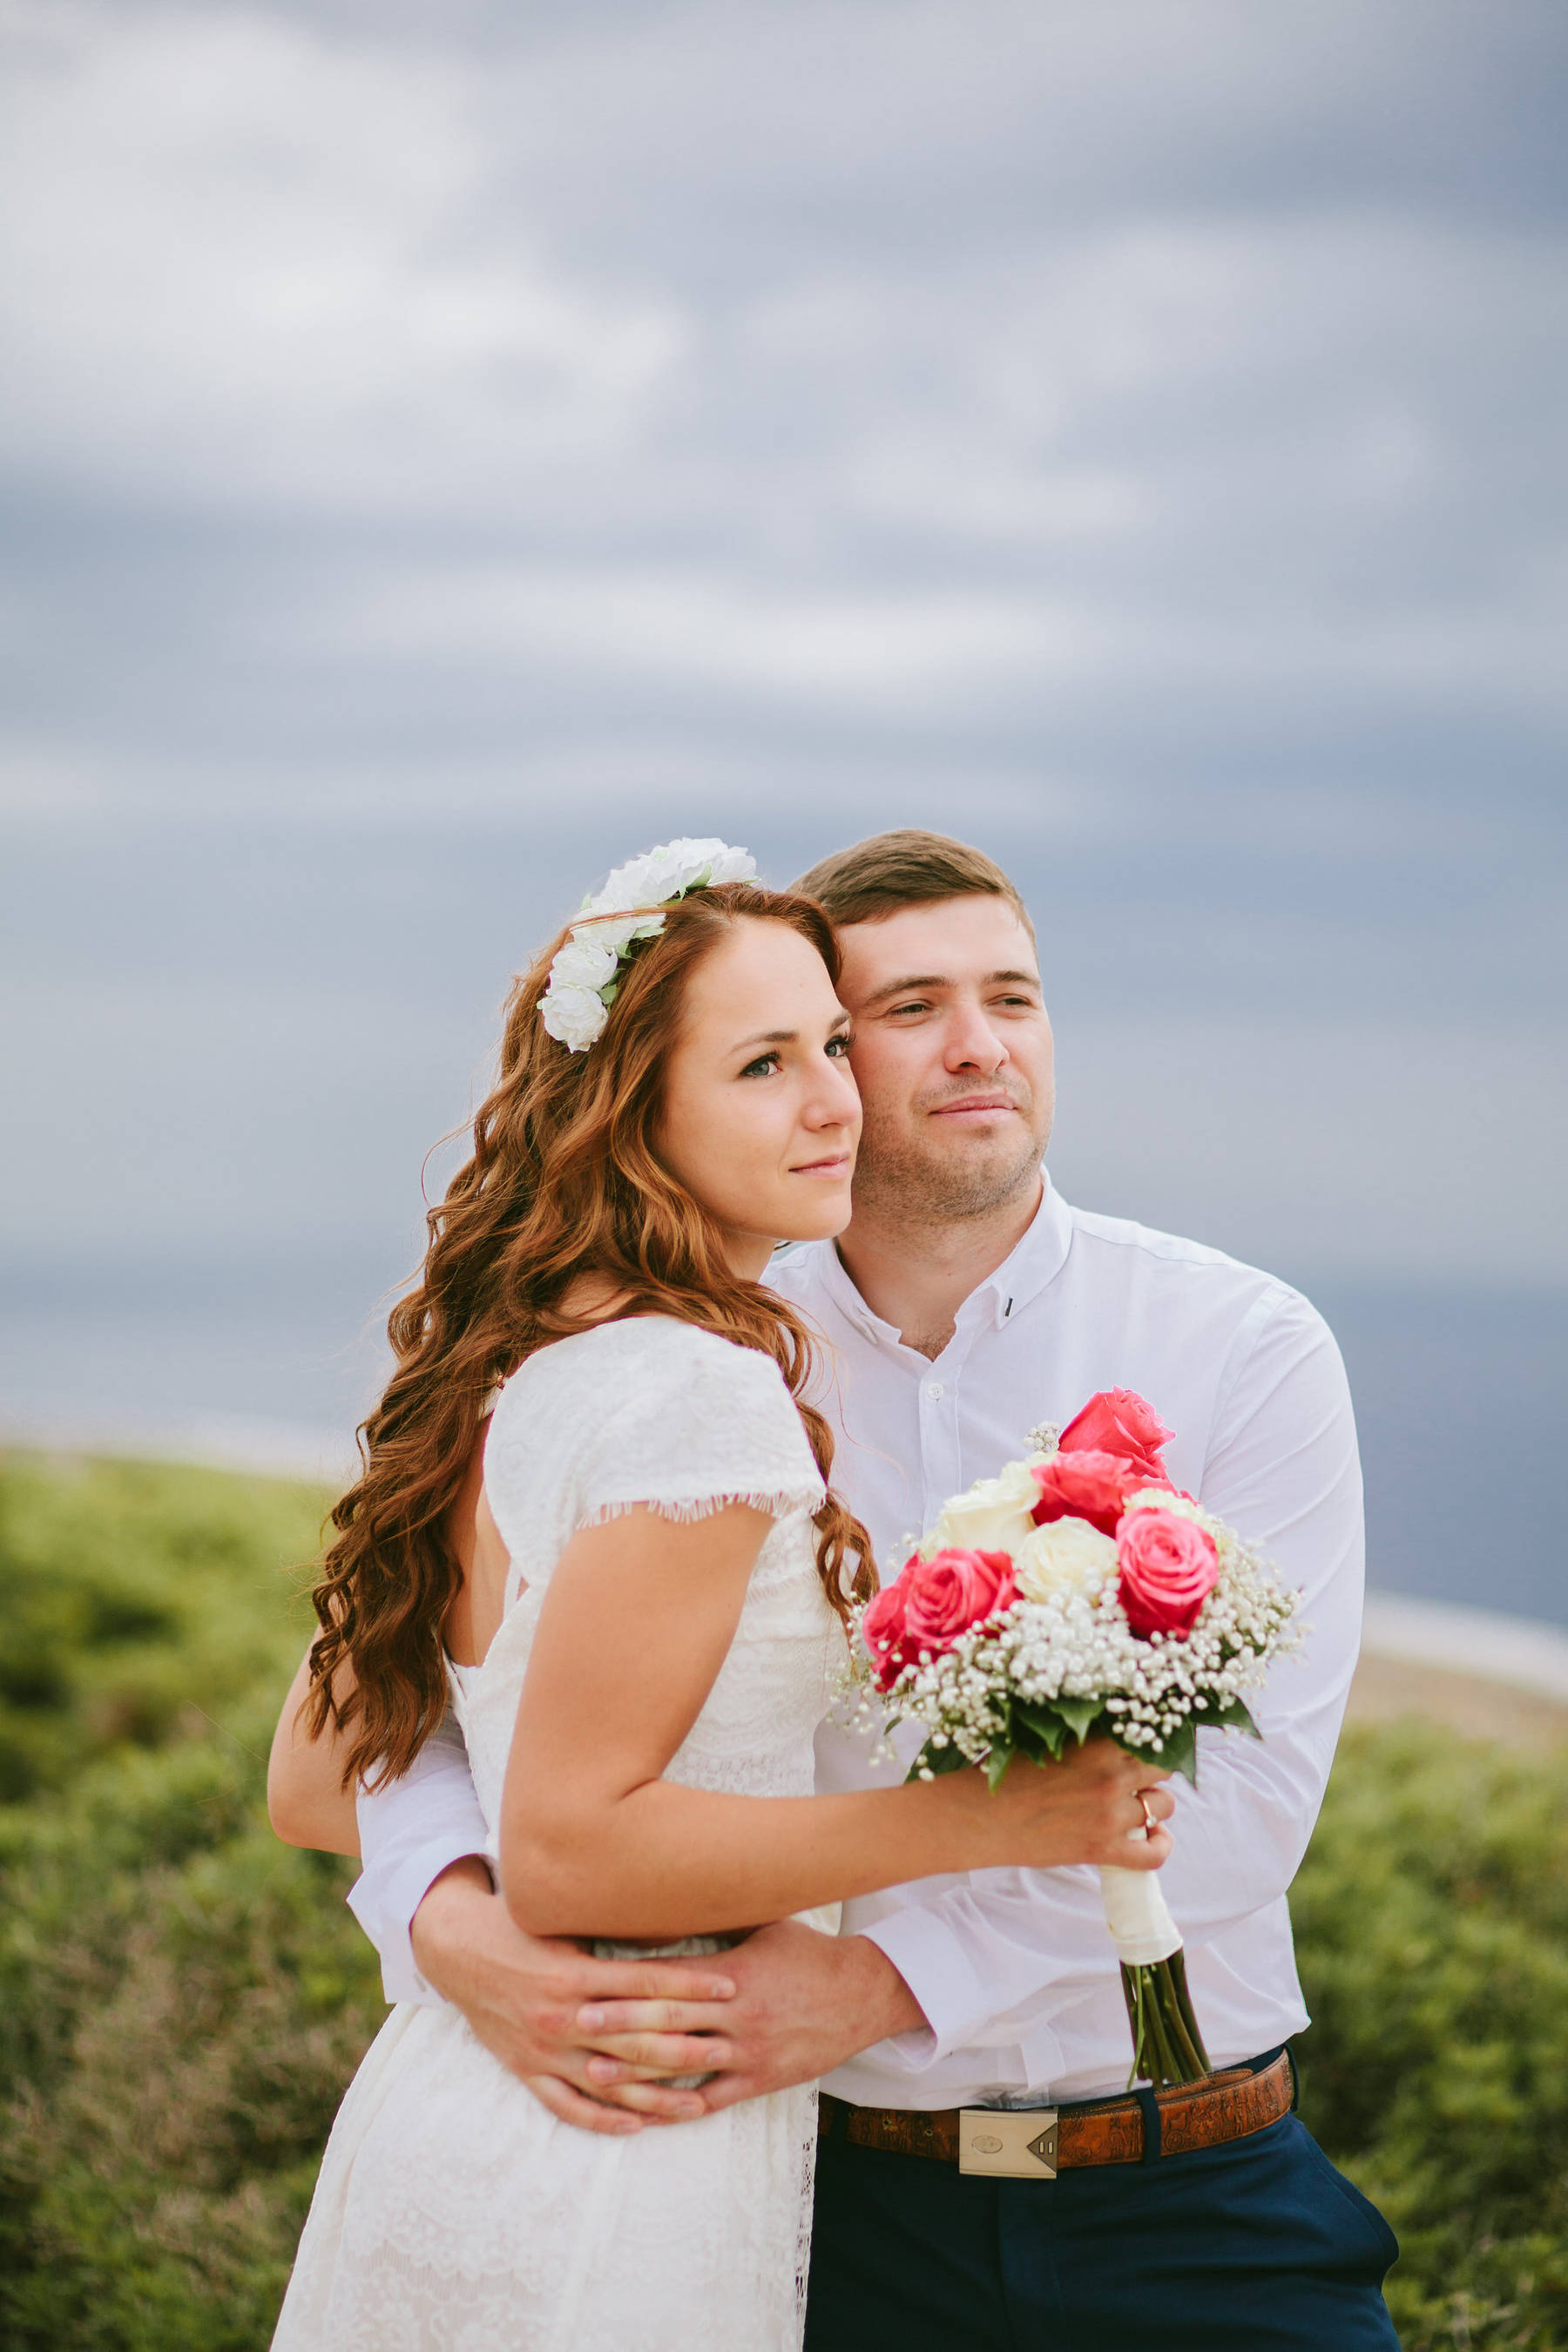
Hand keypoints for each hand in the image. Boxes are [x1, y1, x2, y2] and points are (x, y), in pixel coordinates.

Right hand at [409, 1859, 740, 2133]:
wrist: (457, 1951)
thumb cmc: (518, 1928)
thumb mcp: (561, 1923)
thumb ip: (607, 1934)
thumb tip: (670, 1919)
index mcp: (573, 1975)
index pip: (643, 1982)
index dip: (689, 1985)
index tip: (729, 1986)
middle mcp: (560, 2016)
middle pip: (634, 2037)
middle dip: (685, 2044)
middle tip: (729, 2048)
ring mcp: (543, 2050)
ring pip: (609, 2082)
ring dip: (656, 2095)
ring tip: (700, 2103)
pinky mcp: (527, 2070)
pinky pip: (568, 2105)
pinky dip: (603, 2118)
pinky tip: (637, 2125)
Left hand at [577, 1919, 924, 2114]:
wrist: (861, 1995)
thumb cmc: (807, 1953)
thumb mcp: (764, 1925)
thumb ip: (718, 1919)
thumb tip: (671, 1893)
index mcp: (733, 1971)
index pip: (670, 1978)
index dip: (626, 1984)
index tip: (587, 1983)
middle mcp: (737, 2012)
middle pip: (667, 2021)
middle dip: (617, 2025)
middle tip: (573, 2025)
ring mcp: (748, 2050)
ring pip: (682, 2064)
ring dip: (635, 2072)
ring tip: (592, 2073)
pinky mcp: (759, 2080)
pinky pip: (712, 2098)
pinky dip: (676, 2108)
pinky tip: (644, 2114)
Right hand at [945, 1736, 1175, 1871]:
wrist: (978, 1817)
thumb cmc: (1004, 1773)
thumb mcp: (1047, 1739)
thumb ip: (1085, 1735)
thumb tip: (1115, 1728)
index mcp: (1096, 1744)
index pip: (1150, 1734)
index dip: (1151, 1738)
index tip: (1145, 1743)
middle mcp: (1110, 1777)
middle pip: (1162, 1768)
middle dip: (1152, 1770)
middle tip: (1135, 1774)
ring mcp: (1110, 1817)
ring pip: (1163, 1806)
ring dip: (1154, 1804)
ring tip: (1136, 1804)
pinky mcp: (1104, 1850)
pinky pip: (1154, 1853)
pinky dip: (1160, 1845)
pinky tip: (1154, 1837)